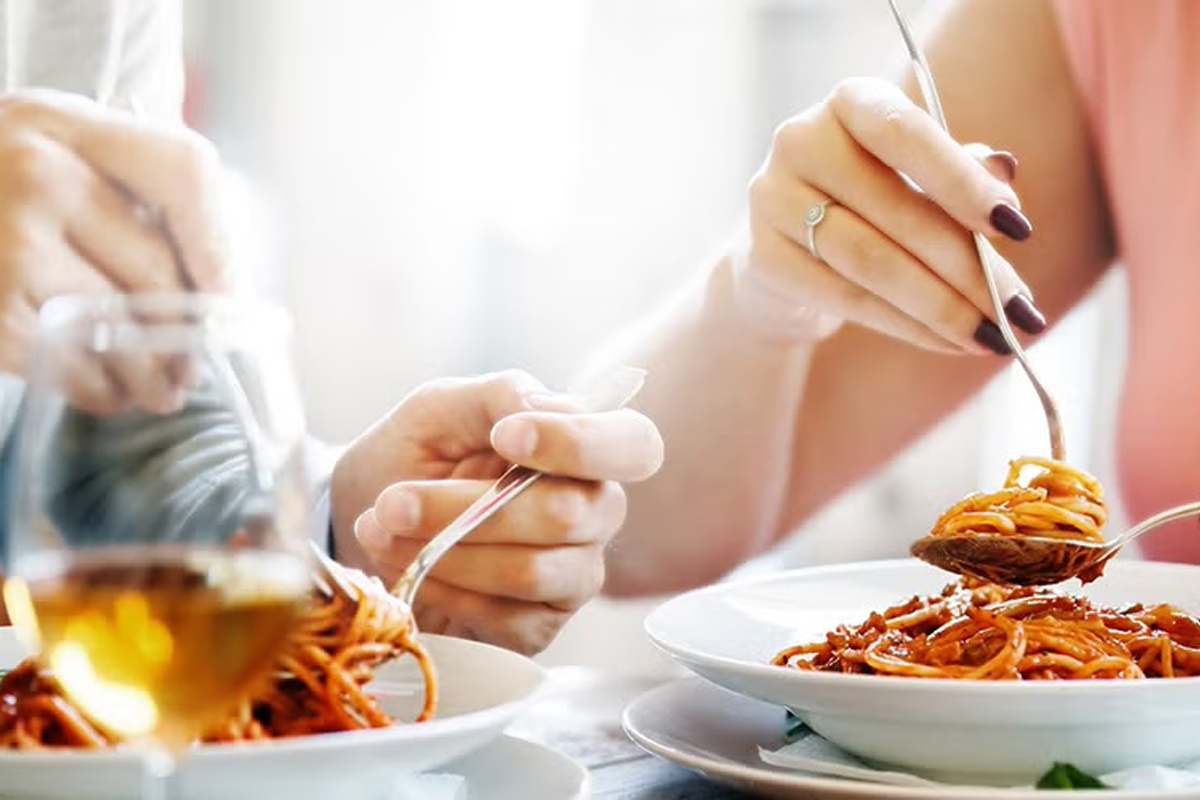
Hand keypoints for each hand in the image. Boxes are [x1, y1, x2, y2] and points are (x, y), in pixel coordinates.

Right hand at [0, 89, 227, 411]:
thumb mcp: (40, 144)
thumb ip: (121, 171)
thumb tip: (219, 262)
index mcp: (61, 123)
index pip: (185, 172)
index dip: (219, 243)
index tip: (230, 294)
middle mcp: (37, 175)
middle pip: (156, 266)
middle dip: (187, 331)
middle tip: (196, 365)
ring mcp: (10, 242)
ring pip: (120, 326)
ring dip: (150, 373)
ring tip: (163, 392)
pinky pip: (65, 362)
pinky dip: (96, 389)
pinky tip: (109, 394)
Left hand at [330, 370, 663, 654]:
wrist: (363, 517)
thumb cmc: (415, 454)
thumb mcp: (442, 408)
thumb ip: (498, 397)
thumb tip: (542, 409)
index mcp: (584, 450)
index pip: (634, 446)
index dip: (578, 443)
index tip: (506, 436)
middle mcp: (594, 514)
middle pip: (570, 513)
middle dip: (468, 507)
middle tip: (394, 501)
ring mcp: (572, 576)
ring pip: (531, 570)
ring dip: (444, 552)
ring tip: (381, 531)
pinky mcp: (538, 627)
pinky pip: (504, 618)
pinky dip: (443, 591)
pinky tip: (408, 570)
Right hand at [740, 76, 1045, 353]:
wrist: (789, 249)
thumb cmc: (871, 202)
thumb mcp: (918, 175)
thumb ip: (961, 170)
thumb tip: (1007, 173)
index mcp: (849, 102)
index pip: (904, 133)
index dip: (961, 181)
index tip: (1017, 228)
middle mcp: (801, 140)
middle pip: (895, 211)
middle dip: (968, 267)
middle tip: (1020, 309)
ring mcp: (773, 199)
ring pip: (871, 262)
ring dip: (941, 306)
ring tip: (992, 335)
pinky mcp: (764, 258)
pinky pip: (847, 298)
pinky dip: (907, 326)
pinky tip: (948, 342)